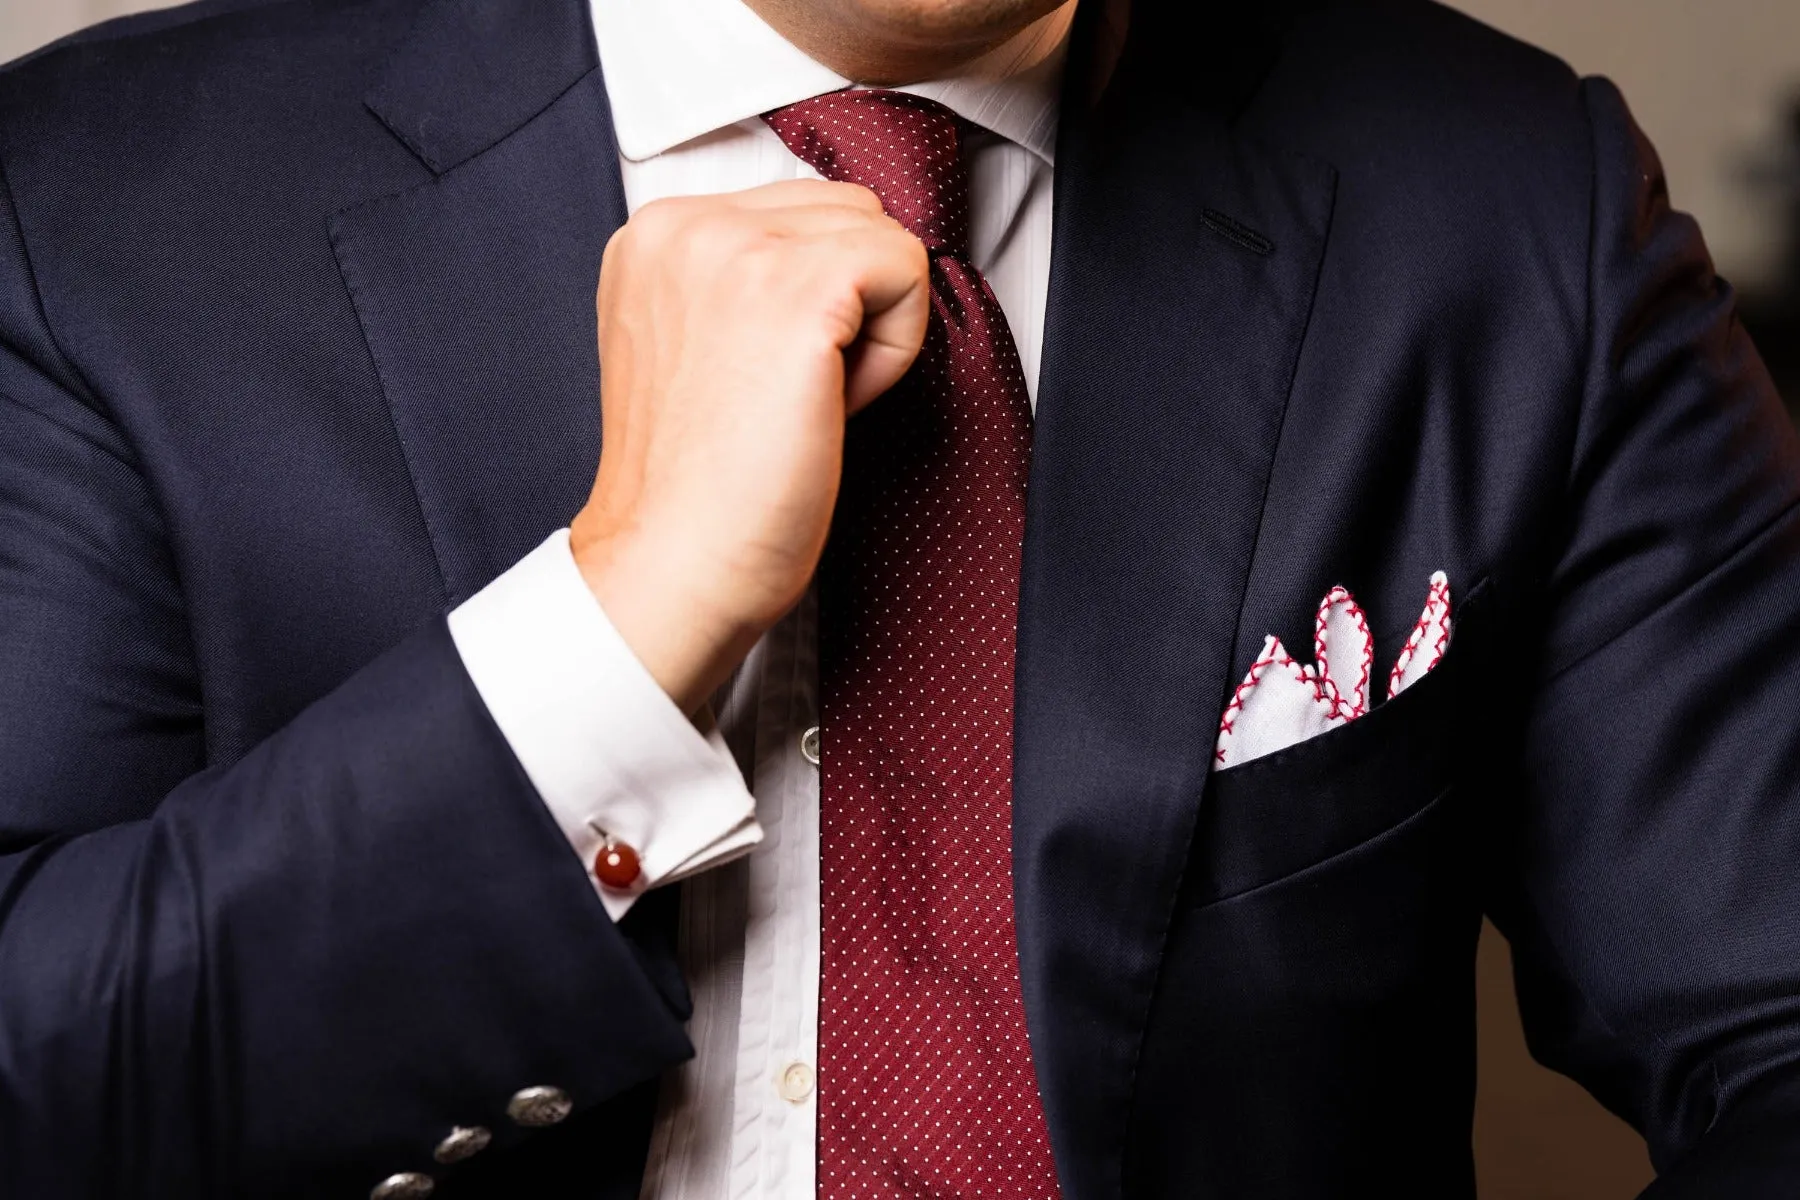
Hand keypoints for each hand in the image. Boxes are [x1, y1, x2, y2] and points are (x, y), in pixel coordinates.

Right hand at [570, 180, 930, 714]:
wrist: (673, 565)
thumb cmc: (693, 490)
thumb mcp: (692, 346)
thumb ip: (741, 284)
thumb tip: (839, 262)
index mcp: (654, 235)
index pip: (796, 208)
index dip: (811, 300)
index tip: (757, 378)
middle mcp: (686, 225)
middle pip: (847, 211)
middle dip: (847, 304)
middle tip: (786, 395)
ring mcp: (738, 249)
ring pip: (883, 240)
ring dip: (869, 328)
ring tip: (801, 400)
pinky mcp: (800, 291)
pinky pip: (909, 274)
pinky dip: (894, 352)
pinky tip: (831, 406)